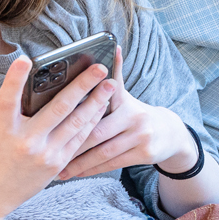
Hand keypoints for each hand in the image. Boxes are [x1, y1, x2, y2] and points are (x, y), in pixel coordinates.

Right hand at [0, 56, 115, 218]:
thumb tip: (5, 86)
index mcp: (3, 129)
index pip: (8, 100)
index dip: (15, 79)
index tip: (26, 59)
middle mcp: (26, 141)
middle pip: (58, 108)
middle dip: (82, 85)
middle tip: (99, 67)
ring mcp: (45, 154)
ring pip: (76, 123)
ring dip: (96, 102)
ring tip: (111, 84)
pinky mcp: (57, 164)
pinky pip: (79, 139)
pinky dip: (91, 121)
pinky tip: (101, 107)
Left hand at [60, 46, 198, 179]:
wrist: (169, 132)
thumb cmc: (136, 113)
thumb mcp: (125, 95)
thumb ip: (116, 74)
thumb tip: (113, 46)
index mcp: (125, 101)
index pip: (96, 108)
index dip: (75, 116)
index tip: (52, 123)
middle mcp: (135, 118)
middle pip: (97, 133)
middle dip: (72, 145)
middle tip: (48, 153)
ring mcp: (141, 137)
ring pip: (104, 153)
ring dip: (79, 163)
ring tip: (59, 171)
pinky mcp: (145, 154)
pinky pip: (113, 164)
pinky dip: (93, 169)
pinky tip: (76, 173)